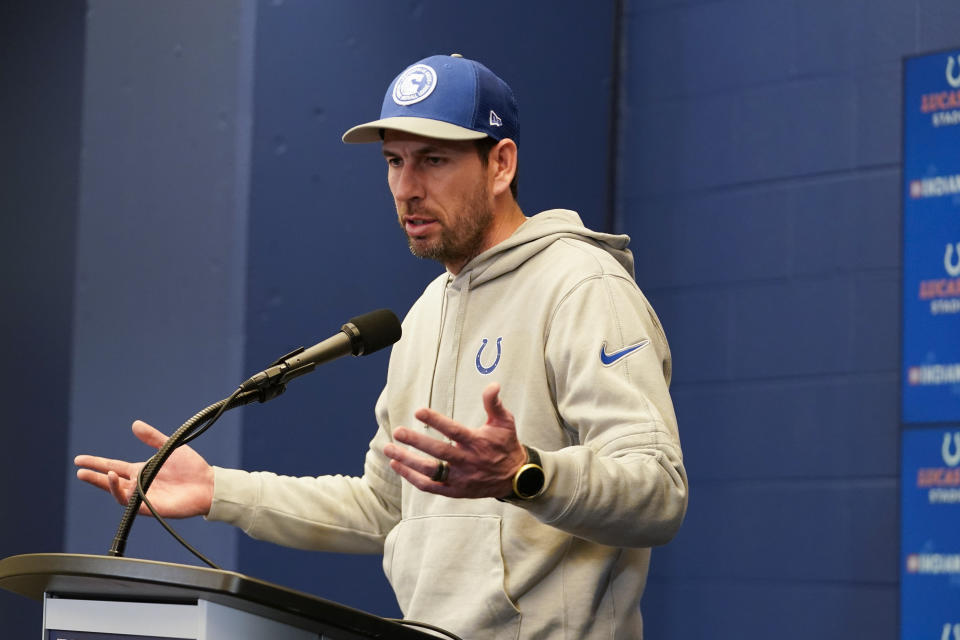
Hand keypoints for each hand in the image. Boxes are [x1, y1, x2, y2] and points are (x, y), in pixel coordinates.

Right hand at [74, 420, 214, 517]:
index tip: (79, 459)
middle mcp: (139, 483)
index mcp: (141, 470)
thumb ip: (153, 438)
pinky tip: (116, 481)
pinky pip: (129, 503)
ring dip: (106, 483)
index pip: (113, 466)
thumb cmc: (192, 467)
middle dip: (93, 476)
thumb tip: (134, 424)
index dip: (97, 463)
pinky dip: (119, 493)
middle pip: (110, 480)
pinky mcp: (148, 507)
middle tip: (79, 469)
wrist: (208, 485)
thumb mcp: (170, 447)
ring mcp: (142, 496)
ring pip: (117, 492)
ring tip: (96, 474)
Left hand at [383, 383, 526, 498]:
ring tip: (389, 449)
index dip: (436, 421)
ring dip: (408, 461)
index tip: (418, 412)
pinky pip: (430, 486)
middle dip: (416, 442)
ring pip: (430, 471)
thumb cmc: (506, 444)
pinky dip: (412, 478)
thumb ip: (494, 403)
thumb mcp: (505, 421)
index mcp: (478, 442)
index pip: (454, 431)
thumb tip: (493, 384)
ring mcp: (460, 478)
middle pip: (439, 452)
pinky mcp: (455, 490)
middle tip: (398, 432)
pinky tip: (397, 465)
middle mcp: (468, 461)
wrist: (515, 478)